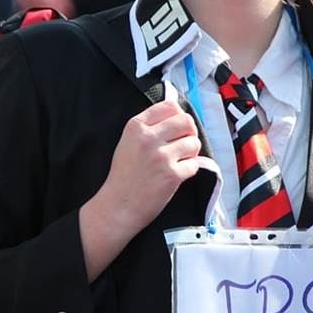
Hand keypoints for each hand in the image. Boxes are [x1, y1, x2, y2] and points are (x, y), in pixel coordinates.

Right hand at [99, 100, 200, 233]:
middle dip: (190, 132)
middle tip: (184, 143)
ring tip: (180, 160)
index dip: (179, 115)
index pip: (169, 106)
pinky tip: (177, 174)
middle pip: (185, 121)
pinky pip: (194, 164)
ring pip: (193, 142)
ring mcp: (161, 157)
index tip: (178, 127)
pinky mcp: (172, 175)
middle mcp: (148, 138)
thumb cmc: (124, 176)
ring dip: (191, 152)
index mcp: (135, 127)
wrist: (118, 206)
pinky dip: (189, 170)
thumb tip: (177, 115)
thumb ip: (148, 127)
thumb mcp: (128, 142)